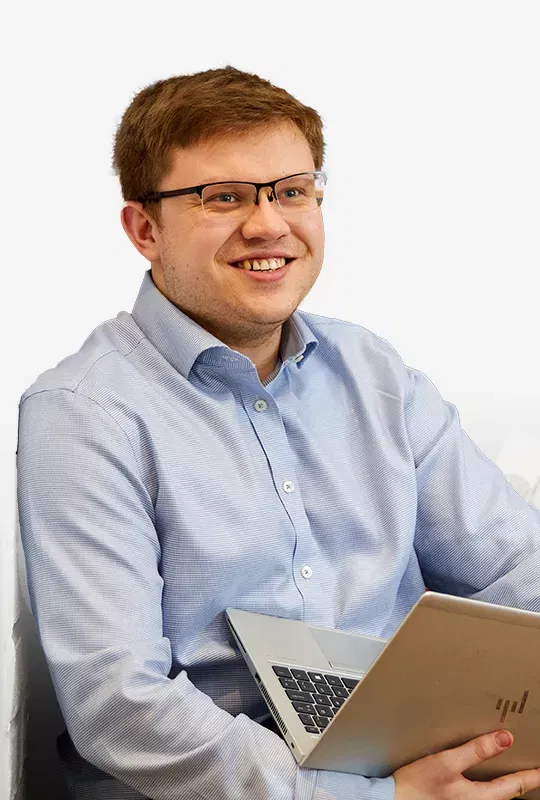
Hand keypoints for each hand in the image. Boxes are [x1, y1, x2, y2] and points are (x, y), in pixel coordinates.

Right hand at [394, 729, 539, 798]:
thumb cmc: (417, 786)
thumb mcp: (447, 763)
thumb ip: (476, 751)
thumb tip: (505, 739)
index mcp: (480, 797)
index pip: (515, 785)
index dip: (532, 776)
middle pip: (508, 793)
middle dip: (522, 780)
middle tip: (533, 769)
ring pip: (495, 794)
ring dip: (506, 782)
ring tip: (514, 770)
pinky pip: (481, 793)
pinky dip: (490, 784)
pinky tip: (483, 774)